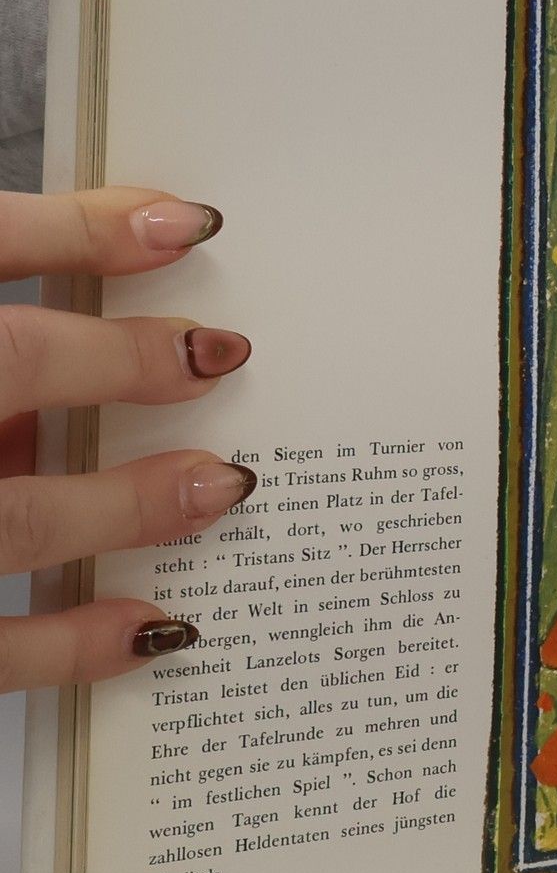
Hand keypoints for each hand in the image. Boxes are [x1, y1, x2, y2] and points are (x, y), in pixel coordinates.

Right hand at [0, 190, 254, 694]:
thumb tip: (124, 244)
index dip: (80, 231)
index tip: (187, 228)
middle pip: (6, 366)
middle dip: (119, 362)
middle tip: (220, 353)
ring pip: (8, 517)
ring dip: (122, 504)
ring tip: (218, 486)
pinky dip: (66, 644)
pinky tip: (150, 624)